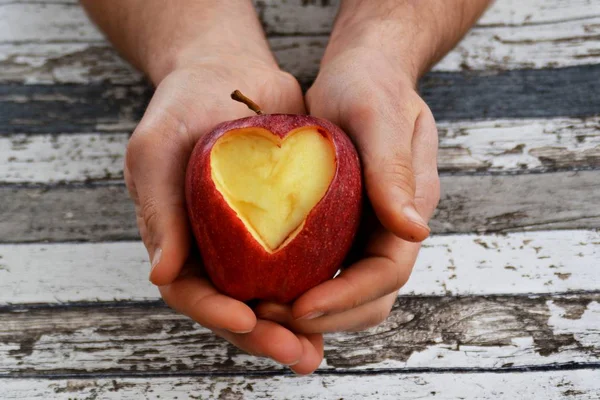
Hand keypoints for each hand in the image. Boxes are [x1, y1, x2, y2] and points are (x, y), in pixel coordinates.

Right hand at [124, 53, 322, 373]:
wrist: (228, 72)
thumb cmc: (182, 106)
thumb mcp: (157, 149)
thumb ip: (158, 210)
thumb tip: (162, 274)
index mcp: (178, 239)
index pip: (190, 290)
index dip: (215, 311)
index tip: (247, 318)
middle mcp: (215, 248)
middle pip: (234, 305)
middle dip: (263, 334)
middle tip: (298, 353)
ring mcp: (250, 239)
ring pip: (270, 295)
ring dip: (294, 326)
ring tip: (318, 350)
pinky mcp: (287, 223)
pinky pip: (300, 264)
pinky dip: (317, 288)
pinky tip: (341, 304)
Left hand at [255, 47, 439, 332]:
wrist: (361, 69)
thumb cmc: (371, 85)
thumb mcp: (380, 117)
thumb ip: (394, 172)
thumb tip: (415, 232)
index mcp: (408, 209)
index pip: (387, 273)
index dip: (347, 297)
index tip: (300, 307)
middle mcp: (390, 227)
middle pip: (369, 296)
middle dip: (324, 316)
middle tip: (269, 316)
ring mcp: (365, 228)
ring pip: (345, 291)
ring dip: (308, 310)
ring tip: (260, 309)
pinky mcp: (339, 223)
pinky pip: (321, 267)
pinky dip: (296, 285)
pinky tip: (260, 284)